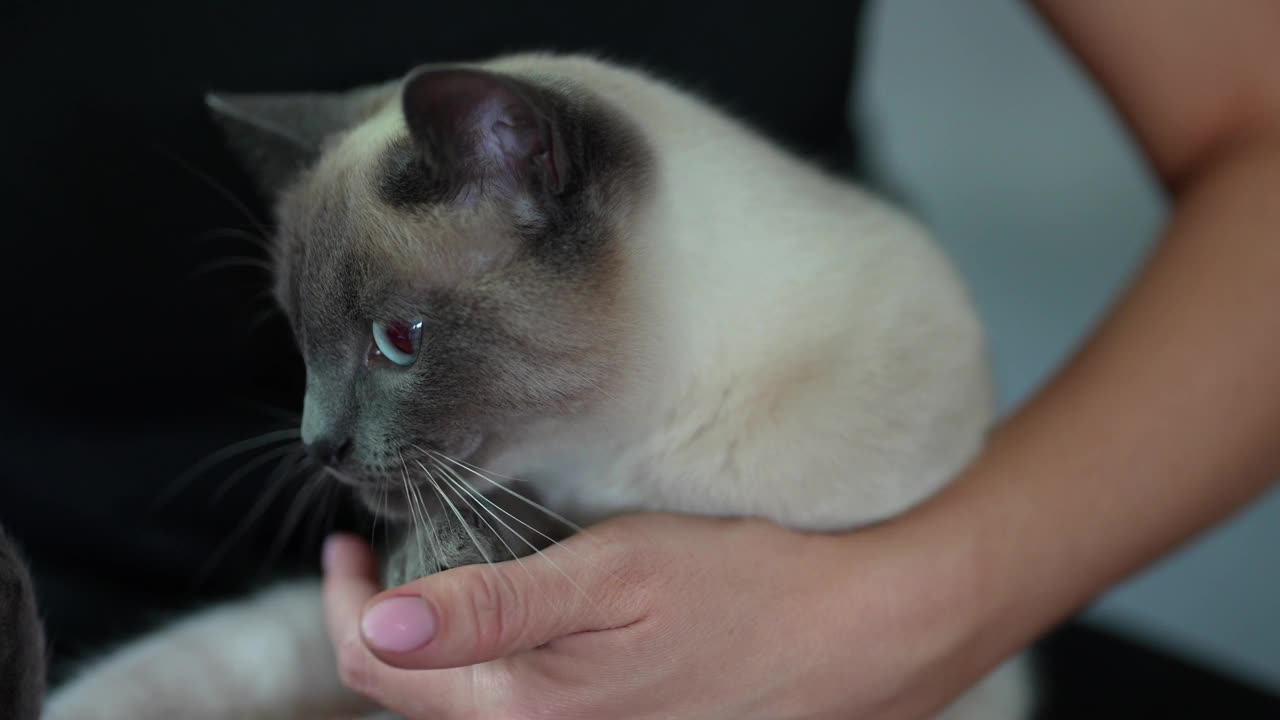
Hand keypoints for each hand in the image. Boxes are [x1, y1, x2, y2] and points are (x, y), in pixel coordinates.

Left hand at [322, 512, 987, 719]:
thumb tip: (375, 620)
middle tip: (389, 546)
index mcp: (519, 711)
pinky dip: (496, 659)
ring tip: (447, 572)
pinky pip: (523, 703)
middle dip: (385, 618)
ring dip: (441, 639)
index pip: (375, 667)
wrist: (850, 637)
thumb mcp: (607, 574)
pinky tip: (525, 614)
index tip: (348, 542)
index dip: (344, 601)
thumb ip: (488, 607)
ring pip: (466, 701)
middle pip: (414, 693)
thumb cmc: (738, 591)